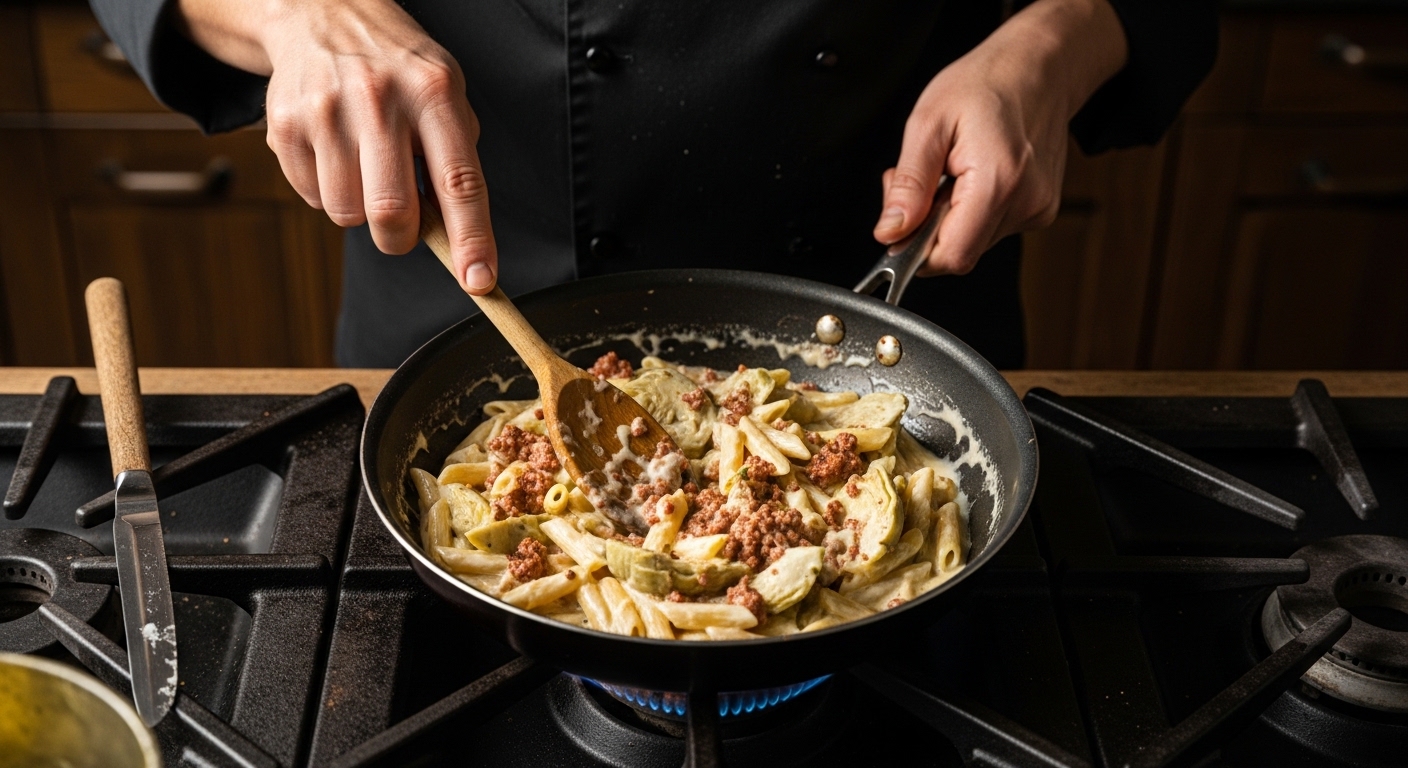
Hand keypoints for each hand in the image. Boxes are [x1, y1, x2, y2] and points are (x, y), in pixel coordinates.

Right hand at [176, 0, 496, 292]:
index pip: (459, 181)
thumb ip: (456, 161)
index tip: (479, 280)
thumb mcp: (445, 95)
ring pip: (347, 213)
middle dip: (400, 237)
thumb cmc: (398, 68)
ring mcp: (327, 110)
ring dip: (361, 210)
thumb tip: (457, 238)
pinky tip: (335, 153)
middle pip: (392, 211)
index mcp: (434, 93)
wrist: (322, 13)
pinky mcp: (286, 123)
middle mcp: (380, 99)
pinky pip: (311, 198)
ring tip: (365, 167)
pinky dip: (328, 192)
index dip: (471, 239)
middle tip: (401, 226)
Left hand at [873, 0, 1127, 274]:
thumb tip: (891, 232)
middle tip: (925, 180)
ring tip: (951, 172)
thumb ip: (908, 186)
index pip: (952, 255)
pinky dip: (971, 211)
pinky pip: (992, 229)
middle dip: (928, 228)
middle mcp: (1026, 201)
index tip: (900, 226)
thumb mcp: (927, 124)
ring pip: (974, 242)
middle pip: (960, 252)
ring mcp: (1038, 208)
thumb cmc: (985, 84)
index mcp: (997, 180)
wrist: (1037, 67)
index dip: (916, 250)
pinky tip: (972, 176)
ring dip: (949, 218)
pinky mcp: (1042, 209)